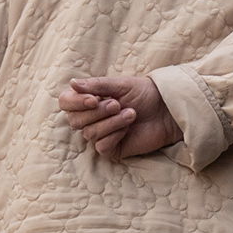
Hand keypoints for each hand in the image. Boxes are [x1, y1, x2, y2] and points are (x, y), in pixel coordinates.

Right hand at [59, 76, 180, 158]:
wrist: (166, 109)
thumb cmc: (144, 94)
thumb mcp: (120, 84)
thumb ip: (96, 84)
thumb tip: (72, 83)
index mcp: (88, 99)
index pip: (66, 102)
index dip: (75, 102)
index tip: (93, 99)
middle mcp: (90, 118)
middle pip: (75, 120)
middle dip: (97, 112)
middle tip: (118, 104)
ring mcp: (100, 134)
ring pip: (89, 133)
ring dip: (111, 122)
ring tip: (131, 113)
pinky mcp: (112, 149)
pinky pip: (101, 146)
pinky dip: (115, 135)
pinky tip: (128, 129)